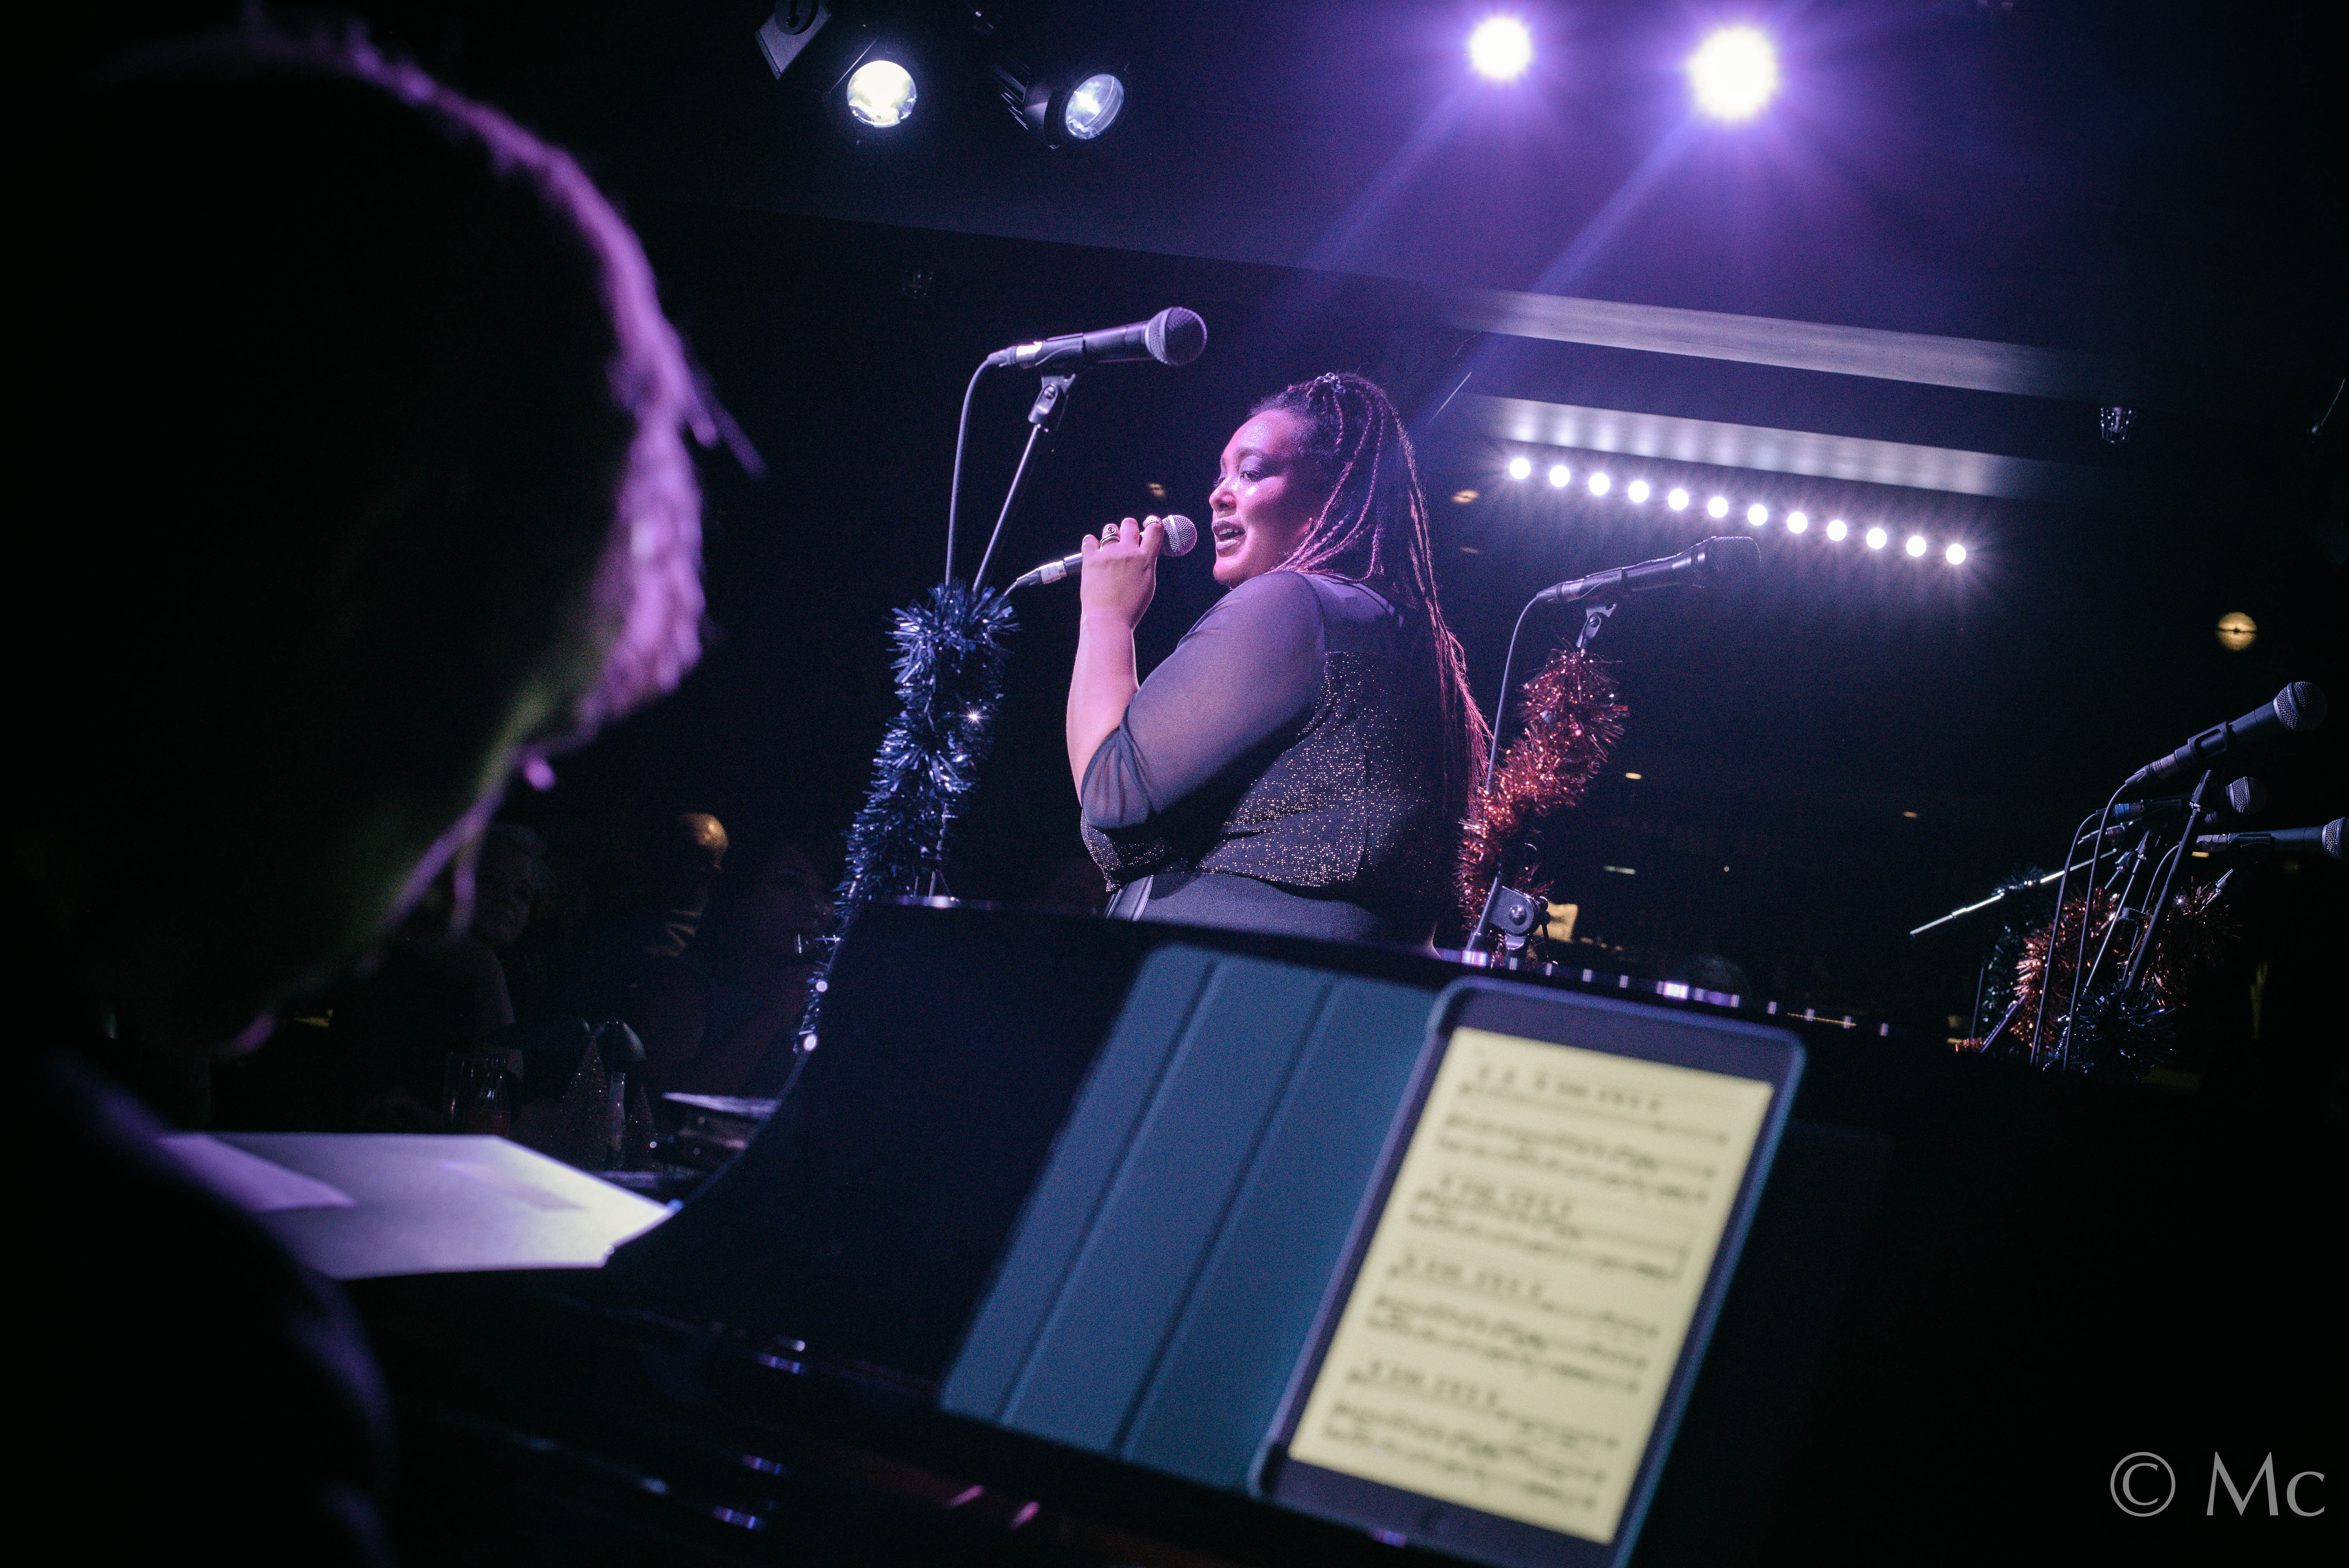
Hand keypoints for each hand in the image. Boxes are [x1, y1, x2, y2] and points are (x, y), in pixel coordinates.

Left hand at [1077, 515, 1163, 629]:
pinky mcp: (1091, 559)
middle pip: (1129, 524)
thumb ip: (1147, 563)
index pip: (1155, 529)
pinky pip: (1089, 540)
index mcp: (1145, 559)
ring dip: (1110, 537)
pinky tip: (1093, 552)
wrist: (1109, 620)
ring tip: (1108, 551)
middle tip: (1125, 540)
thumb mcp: (1147, 584)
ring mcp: (1109, 554)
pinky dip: (1091, 543)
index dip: (1153, 524)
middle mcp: (1128, 552)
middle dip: (1128, 528)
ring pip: (1110, 530)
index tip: (1149, 525)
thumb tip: (1144, 551)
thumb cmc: (1129, 607)